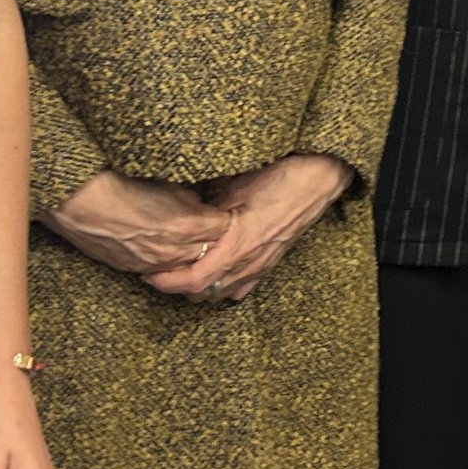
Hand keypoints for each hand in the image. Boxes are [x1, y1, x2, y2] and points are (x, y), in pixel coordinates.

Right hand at [40, 172, 230, 278]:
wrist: (81, 203)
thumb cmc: (122, 184)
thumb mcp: (166, 184)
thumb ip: (188, 199)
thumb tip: (198, 205)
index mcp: (187, 226)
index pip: (224, 229)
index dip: (227, 220)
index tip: (230, 214)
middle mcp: (174, 250)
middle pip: (208, 253)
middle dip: (215, 244)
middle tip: (218, 235)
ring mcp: (153, 263)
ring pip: (185, 268)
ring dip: (191, 258)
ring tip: (195, 247)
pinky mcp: (133, 269)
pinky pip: (160, 272)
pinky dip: (167, 264)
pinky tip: (166, 253)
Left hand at [145, 154, 351, 303]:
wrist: (319, 178)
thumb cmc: (280, 175)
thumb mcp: (236, 184)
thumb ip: (208, 206)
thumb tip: (178, 212)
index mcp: (237, 243)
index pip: (194, 279)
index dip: (167, 281)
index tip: (148, 272)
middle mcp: (249, 261)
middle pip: (203, 293)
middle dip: (175, 287)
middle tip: (156, 272)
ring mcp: (261, 264)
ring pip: (220, 293)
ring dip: (196, 289)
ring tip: (178, 274)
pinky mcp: (270, 262)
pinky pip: (240, 289)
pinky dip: (221, 289)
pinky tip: (212, 277)